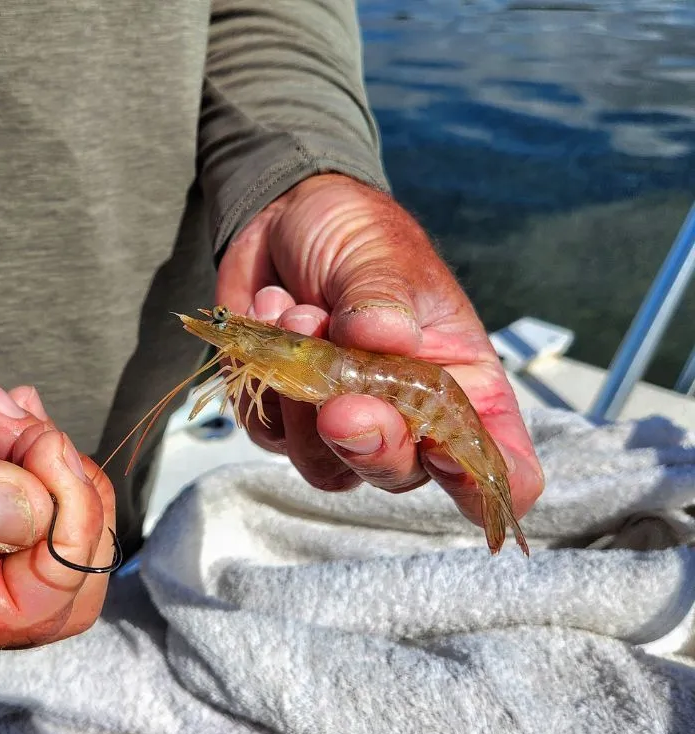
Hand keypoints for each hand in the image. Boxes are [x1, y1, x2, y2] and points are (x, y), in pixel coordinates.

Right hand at [0, 359, 115, 651]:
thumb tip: (27, 514)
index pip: (28, 607)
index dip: (63, 527)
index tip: (31, 439)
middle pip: (61, 597)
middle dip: (71, 502)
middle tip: (19, 421)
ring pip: (57, 558)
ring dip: (56, 476)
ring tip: (2, 407)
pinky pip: (33, 521)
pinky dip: (41, 465)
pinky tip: (4, 414)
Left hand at [216, 174, 543, 524]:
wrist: (282, 220)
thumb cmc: (358, 238)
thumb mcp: (382, 253)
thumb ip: (383, 296)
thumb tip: (384, 337)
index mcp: (464, 386)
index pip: (499, 470)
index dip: (479, 485)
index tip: (443, 453)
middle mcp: (408, 419)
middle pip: (399, 476)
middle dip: (369, 444)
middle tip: (340, 404)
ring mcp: (341, 425)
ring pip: (324, 467)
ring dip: (303, 402)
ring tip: (301, 314)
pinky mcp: (281, 418)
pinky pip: (266, 432)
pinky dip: (263, 375)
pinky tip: (273, 311)